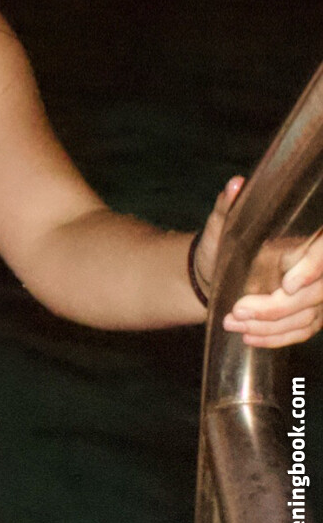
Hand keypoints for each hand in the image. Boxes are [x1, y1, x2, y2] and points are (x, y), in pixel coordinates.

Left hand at [197, 176, 322, 347]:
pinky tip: (250, 338)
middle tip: (237, 310)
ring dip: (271, 326)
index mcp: (300, 244)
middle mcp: (313, 270)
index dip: (312, 270)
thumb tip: (234, 184)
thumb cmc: (217, 246)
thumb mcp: (218, 226)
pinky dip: (276, 337)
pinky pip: (302, 332)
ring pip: (308, 317)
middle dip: (276, 308)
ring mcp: (314, 294)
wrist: (212, 274)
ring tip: (234, 323)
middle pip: (315, 295)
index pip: (322, 256)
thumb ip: (226, 207)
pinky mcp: (306, 314)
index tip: (287, 285)